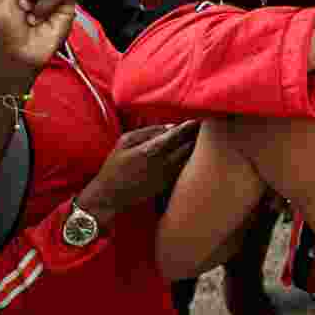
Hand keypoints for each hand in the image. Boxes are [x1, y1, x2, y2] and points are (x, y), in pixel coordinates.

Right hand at [77, 120, 200, 226]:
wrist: (109, 196)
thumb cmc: (114, 166)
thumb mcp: (124, 142)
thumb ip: (148, 132)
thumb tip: (170, 126)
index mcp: (150, 150)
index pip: (176, 135)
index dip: (189, 126)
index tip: (198, 119)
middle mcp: (162, 163)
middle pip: (187, 146)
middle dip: (196, 136)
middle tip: (205, 127)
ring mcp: (167, 175)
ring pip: (189, 159)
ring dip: (197, 148)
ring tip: (202, 138)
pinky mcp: (168, 185)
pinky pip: (185, 170)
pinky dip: (191, 161)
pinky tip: (195, 154)